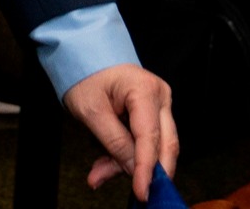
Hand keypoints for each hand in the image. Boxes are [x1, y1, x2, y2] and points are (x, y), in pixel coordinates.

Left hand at [63, 63, 177, 201]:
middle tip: (136, 193)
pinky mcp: (153, 114)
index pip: (150, 137)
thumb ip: (113, 142)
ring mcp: (160, 105)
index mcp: (145, 90)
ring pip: (155, 146)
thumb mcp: (90, 111)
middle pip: (164, 145)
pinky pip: (146, 141)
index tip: (142, 191)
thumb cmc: (86, 76)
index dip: (147, 168)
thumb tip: (133, 170)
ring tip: (100, 172)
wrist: (85, 55)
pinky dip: (127, 154)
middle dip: (147, 171)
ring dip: (129, 164)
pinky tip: (106, 164)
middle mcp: (160, 97)